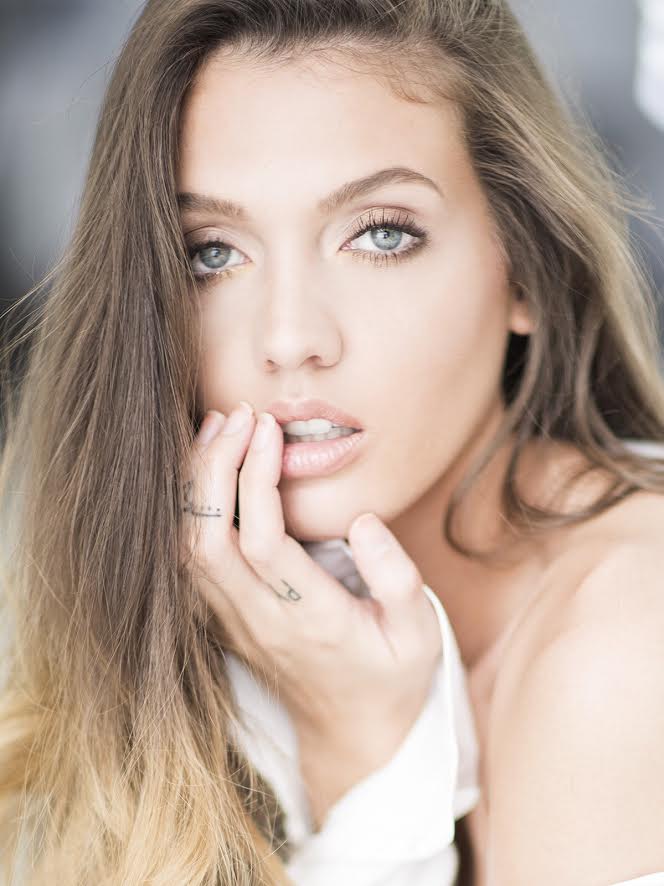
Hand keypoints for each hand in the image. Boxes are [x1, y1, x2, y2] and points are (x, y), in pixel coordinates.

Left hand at [182, 402, 441, 763]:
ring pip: (188, 550)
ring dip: (194, 485)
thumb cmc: (392, 676)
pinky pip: (190, 559)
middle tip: (237, 415)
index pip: (262, 544)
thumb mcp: (420, 632)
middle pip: (208, 541)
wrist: (352, 733)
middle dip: (213, 468)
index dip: (254, 479)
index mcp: (311, 620)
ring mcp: (235, 622)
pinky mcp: (225, 618)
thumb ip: (397, 577)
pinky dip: (189, 508)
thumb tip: (364, 521)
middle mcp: (259, 621)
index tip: (267, 428)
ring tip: (216, 429)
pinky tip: (207, 470)